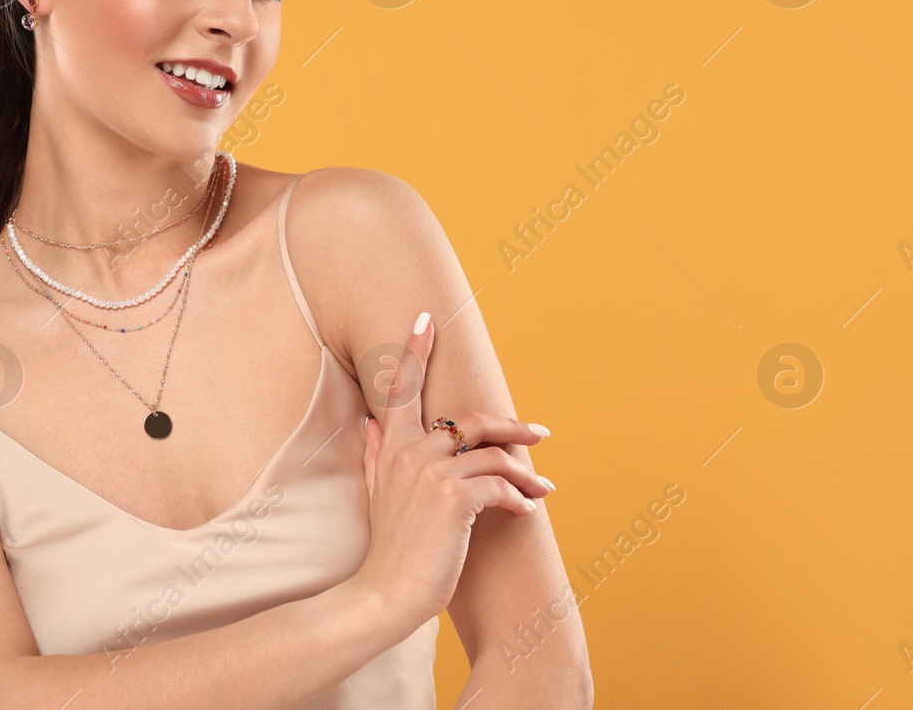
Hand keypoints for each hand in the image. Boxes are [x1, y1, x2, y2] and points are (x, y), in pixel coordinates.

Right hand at [349, 313, 553, 636]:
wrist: (387, 592)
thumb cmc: (389, 547)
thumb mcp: (376, 492)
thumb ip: (374, 453)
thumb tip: (370, 423)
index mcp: (391, 448)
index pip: (403, 389)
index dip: (415, 351)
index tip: (427, 319)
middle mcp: (410, 453)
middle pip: (469, 419)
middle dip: (509, 425)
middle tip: (539, 433)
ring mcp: (432, 475)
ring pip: (493, 454)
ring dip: (524, 471)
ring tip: (542, 487)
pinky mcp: (455, 500)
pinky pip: (500, 486)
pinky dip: (520, 497)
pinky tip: (527, 511)